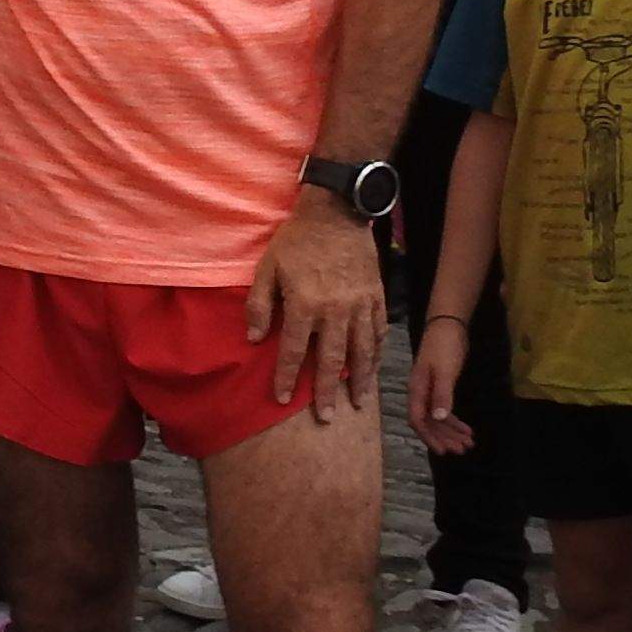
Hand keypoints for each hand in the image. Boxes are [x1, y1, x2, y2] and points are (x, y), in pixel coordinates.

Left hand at [250, 185, 386, 419]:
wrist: (336, 213)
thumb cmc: (296, 241)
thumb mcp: (267, 268)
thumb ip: (259, 304)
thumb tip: (253, 337)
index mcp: (304, 305)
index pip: (292, 352)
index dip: (285, 378)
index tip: (281, 400)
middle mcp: (335, 311)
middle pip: (330, 360)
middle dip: (326, 392)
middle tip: (325, 418)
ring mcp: (360, 305)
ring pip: (361, 351)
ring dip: (360, 380)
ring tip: (358, 403)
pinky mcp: (377, 297)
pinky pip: (378, 332)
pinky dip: (377, 353)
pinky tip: (374, 367)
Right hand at [408, 317, 470, 454]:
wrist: (448, 325)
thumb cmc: (445, 346)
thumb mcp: (445, 371)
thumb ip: (441, 395)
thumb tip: (437, 418)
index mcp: (417, 390)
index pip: (418, 420)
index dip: (429, 437)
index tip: (444, 451)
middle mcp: (420, 393)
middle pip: (428, 422)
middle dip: (444, 438)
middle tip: (462, 450)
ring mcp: (430, 390)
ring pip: (437, 418)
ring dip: (451, 431)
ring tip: (468, 443)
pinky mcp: (440, 387)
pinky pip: (444, 409)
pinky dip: (455, 421)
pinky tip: (467, 428)